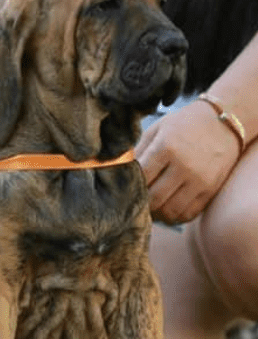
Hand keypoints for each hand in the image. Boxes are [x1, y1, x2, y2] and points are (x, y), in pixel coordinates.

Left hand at [135, 100, 239, 223]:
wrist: (223, 122)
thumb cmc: (183, 125)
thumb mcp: (157, 129)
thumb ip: (137, 150)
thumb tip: (116, 169)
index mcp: (166, 147)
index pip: (140, 178)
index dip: (129, 187)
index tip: (123, 189)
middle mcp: (184, 166)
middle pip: (154, 199)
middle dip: (141, 204)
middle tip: (134, 202)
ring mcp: (199, 180)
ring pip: (170, 211)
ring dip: (156, 214)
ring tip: (150, 207)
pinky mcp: (211, 190)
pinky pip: (188, 214)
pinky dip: (174, 216)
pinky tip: (167, 208)